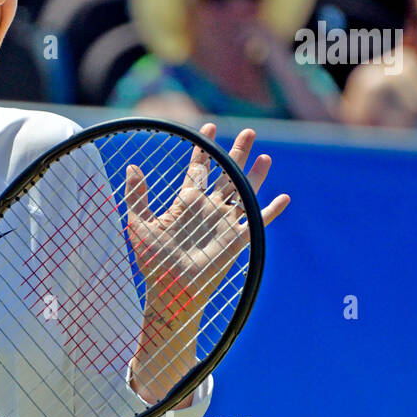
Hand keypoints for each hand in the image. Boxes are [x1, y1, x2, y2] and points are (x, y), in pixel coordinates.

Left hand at [125, 123, 288, 313]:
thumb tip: (132, 166)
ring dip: (255, 174)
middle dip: (236, 153)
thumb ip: (137, 196)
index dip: (203, 148)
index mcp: (186, 202)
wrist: (170, 291)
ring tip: (264, 155)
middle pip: (226, 174)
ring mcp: (225, 223)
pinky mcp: (238, 240)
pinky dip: (271, 211)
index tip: (209, 125)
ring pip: (244, 192)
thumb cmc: (152, 262)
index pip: (198, 168)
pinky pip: (258, 221)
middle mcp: (208, 209)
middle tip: (248, 131)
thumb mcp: (139, 224)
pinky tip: (284, 198)